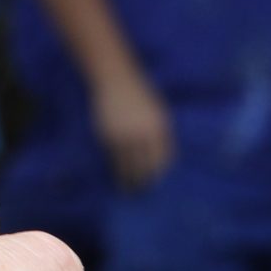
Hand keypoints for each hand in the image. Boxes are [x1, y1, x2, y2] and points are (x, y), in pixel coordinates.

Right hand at [89, 66, 173, 189]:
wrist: (115, 78)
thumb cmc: (140, 94)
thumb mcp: (158, 111)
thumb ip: (161, 133)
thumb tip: (163, 158)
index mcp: (158, 128)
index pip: (162, 160)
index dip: (160, 174)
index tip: (158, 183)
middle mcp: (142, 134)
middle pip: (145, 167)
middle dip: (145, 182)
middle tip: (143, 192)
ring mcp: (123, 136)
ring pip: (127, 167)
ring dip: (128, 180)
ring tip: (129, 190)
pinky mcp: (107, 136)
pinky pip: (113, 158)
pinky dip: (115, 168)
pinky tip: (116, 174)